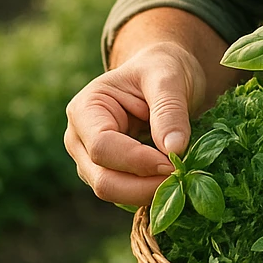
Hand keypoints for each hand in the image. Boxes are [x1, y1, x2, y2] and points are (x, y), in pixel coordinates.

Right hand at [64, 41, 204, 205]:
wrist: (165, 74)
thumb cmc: (162, 68)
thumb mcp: (169, 78)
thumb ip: (169, 111)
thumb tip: (174, 150)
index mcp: (85, 109)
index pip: (103, 148)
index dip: (138, 161)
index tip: (175, 163)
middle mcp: (79, 139)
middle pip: (103, 180)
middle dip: (144, 186)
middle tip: (183, 178)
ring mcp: (91, 161)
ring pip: (114, 193)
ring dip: (149, 192)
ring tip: (183, 177)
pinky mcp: (110, 174)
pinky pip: (127, 194)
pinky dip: (151, 192)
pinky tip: (175, 181)